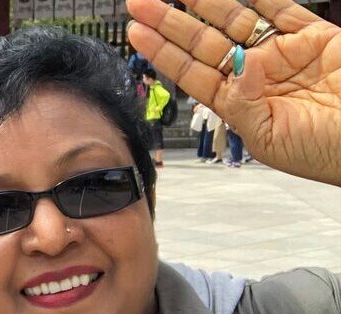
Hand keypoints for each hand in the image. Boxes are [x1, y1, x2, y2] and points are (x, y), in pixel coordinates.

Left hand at [126, 0, 340, 184]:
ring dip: (204, 3)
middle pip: (204, 43)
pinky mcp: (316, 37)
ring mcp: (284, 53)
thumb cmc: (324, 152)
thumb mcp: (270, 138)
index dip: (163, 52)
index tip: (137, 33)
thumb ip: (244, 103)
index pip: (191, 73)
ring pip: (236, 20)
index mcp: (240, 105)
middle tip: (140, 4)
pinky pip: (283, 8)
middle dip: (170, 22)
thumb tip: (238, 65)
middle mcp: (256, 76)